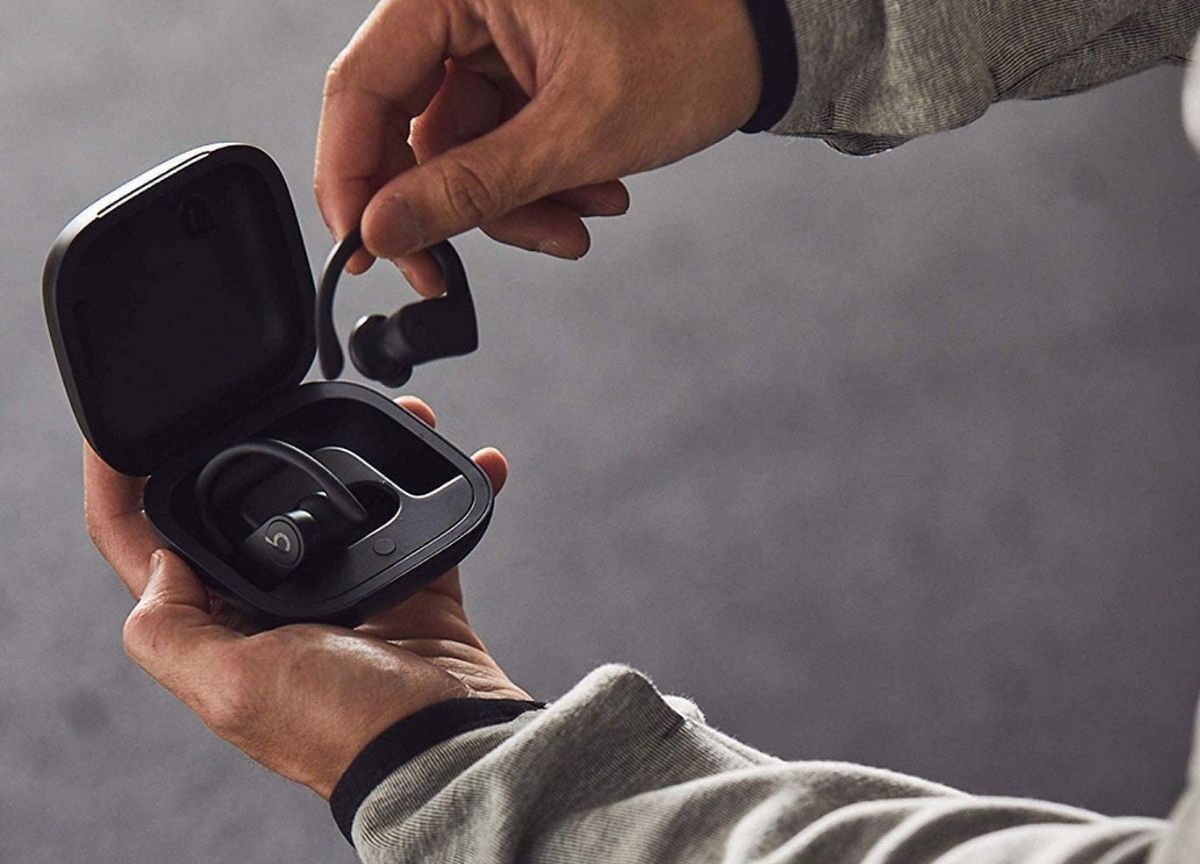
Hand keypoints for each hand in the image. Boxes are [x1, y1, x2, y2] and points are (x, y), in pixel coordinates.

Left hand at [84, 396, 527, 798]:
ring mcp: (347, 594)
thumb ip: (171, 630)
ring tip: (395, 416)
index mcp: (220, 629)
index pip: (149, 551)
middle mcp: (276, 608)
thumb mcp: (231, 688)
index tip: (123, 436)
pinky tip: (468, 462)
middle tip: (275, 399)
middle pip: (247, 506)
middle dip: (261, 445)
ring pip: (338, 499)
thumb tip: (164, 560)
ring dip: (364, 454)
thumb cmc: (347, 728)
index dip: (123, 492)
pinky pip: (421, 522)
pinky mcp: (410, 587)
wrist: (449, 746)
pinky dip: (443, 493)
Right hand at [314, 0, 761, 292]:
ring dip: (515, 205)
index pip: (361, 86)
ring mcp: (493, 42)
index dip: (351, 179)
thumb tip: (382, 234)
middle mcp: (463, 6)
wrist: (760, 41)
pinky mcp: (522, 72)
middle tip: (461, 270)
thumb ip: (471, 188)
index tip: (363, 248)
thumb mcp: (575, 131)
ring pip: (461, 153)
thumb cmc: (689, 49)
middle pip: (408, 129)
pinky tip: (595, 192)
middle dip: (459, 207)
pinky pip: (501, 148)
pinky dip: (541, 185)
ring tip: (579, 221)